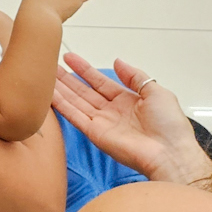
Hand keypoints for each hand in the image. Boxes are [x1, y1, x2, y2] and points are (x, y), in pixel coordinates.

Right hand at [52, 53, 211, 183]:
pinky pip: (74, 115)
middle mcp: (111, 111)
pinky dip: (60, 104)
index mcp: (127, 101)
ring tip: (42, 75)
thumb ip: (135, 76)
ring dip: (59, 88)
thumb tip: (117, 62)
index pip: (100, 82)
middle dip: (66, 78)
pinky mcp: (94, 133)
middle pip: (83, 91)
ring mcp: (101, 122)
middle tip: (47, 64)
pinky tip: (48, 92)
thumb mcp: (157, 92)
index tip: (68, 57)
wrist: (170, 153)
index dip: (84, 69)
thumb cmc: (169, 124)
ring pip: (75, 101)